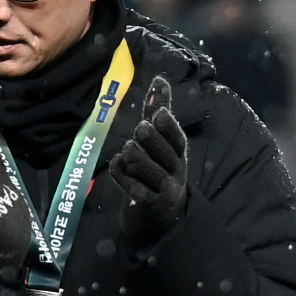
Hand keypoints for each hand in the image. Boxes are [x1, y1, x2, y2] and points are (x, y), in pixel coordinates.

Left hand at [109, 75, 186, 249]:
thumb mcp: (160, 142)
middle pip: (164, 152)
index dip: (169, 126)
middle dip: (150, 140)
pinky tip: (117, 164)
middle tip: (139, 131)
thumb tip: (159, 79)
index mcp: (178, 154)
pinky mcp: (149, 203)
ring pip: (148, 168)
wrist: (159, 215)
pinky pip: (134, 186)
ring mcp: (163, 189)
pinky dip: (122, 174)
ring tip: (127, 150)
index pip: (177, 139)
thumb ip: (158, 112)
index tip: (158, 114)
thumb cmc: (158, 170)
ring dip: (134, 156)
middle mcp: (175, 171)